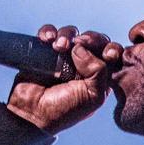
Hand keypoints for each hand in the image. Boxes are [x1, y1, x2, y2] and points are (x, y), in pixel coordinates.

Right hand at [6, 24, 122, 134]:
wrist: (31, 113)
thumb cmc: (63, 110)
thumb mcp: (92, 97)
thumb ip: (98, 72)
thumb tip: (80, 47)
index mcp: (100, 78)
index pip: (113, 56)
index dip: (113, 50)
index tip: (107, 54)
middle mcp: (84, 66)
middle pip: (95, 40)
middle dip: (91, 38)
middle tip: (81, 42)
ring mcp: (64, 57)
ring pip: (73, 34)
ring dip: (67, 35)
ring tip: (58, 47)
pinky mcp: (45, 52)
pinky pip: (50, 33)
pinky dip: (49, 32)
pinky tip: (47, 40)